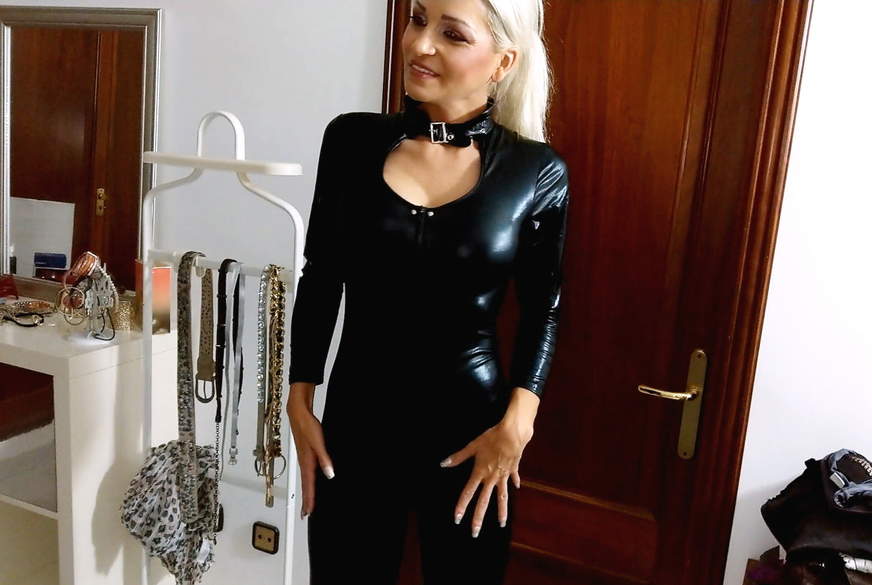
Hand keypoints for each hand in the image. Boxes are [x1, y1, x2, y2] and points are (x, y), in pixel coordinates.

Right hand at [287, 382, 335, 519]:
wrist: (298, 413)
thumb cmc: (307, 426)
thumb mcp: (319, 442)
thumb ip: (324, 459)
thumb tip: (330, 474)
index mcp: (307, 462)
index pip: (308, 485)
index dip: (310, 499)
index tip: (309, 513)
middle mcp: (304, 462)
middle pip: (305, 485)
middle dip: (306, 500)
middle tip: (306, 514)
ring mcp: (303, 458)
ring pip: (305, 480)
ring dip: (306, 491)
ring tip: (308, 502)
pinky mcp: (305, 454)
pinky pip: (306, 472)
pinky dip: (307, 480)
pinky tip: (312, 481)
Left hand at [439, 419, 533, 537]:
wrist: (513, 434)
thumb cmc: (491, 438)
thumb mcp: (473, 446)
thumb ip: (458, 457)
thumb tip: (443, 463)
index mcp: (480, 473)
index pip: (468, 493)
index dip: (461, 506)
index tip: (457, 519)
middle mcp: (491, 478)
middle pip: (483, 502)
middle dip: (478, 518)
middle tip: (475, 533)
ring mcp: (503, 476)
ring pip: (502, 498)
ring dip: (501, 511)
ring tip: (501, 524)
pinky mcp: (512, 470)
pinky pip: (512, 479)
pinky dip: (513, 483)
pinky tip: (516, 488)